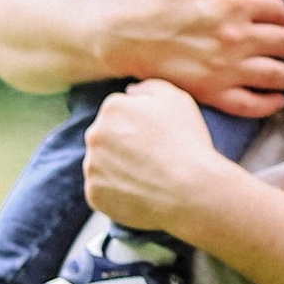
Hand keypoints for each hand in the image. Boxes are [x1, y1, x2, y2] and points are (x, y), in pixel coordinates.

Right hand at [0, 0, 283, 107]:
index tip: (272, 19)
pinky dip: (272, 102)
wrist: (125, 30)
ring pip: (280, 74)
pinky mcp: (213, 93)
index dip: (279, 14)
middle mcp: (237, 36)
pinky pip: (255, 105)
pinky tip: (276, 97)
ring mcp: (226, 68)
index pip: (280, 11)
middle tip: (280, 43)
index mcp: (236, 1)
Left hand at [82, 77, 231, 239]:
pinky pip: (103, 191)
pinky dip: (118, 194)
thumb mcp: (177, 99)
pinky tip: (141, 194)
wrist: (191, 191)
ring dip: (118, 168)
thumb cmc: (187, 142)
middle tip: (153, 159)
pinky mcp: (94, 195)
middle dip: (124, 145)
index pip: (119, 112)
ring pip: (102, 165)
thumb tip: (130, 92)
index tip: (157, 138)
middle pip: (106, 137)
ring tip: (149, 178)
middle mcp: (94, 135)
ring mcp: (92, 167)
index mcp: (112, 108)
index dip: (140, 125)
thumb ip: (150, 88)